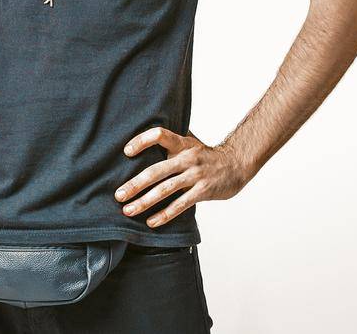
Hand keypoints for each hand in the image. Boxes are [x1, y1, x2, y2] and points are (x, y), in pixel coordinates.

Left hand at [114, 127, 252, 227]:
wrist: (238, 164)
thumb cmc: (207, 155)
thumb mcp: (190, 142)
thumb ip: (171, 141)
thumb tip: (143, 138)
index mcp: (182, 143)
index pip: (159, 135)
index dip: (142, 141)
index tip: (126, 152)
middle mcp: (187, 158)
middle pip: (156, 170)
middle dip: (134, 184)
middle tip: (118, 195)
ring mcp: (195, 175)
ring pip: (165, 190)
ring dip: (144, 202)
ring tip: (128, 211)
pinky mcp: (202, 191)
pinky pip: (180, 205)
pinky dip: (164, 214)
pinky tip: (151, 222)